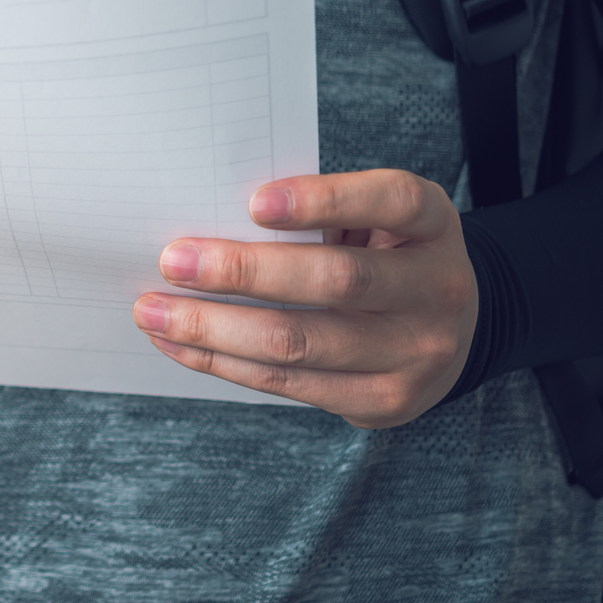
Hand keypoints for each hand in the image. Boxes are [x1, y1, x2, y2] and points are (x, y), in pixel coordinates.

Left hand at [132, 169, 475, 428]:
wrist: (449, 331)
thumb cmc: (383, 253)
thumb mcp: (373, 217)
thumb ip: (317, 213)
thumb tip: (209, 217)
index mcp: (434, 224)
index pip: (393, 202)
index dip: (325, 200)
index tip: (253, 202)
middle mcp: (439, 289)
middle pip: (335, 282)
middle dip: (242, 271)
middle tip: (171, 260)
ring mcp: (417, 354)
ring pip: (300, 344)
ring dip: (212, 328)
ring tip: (152, 311)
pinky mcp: (384, 402)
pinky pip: (288, 385)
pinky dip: (222, 363)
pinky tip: (178, 344)